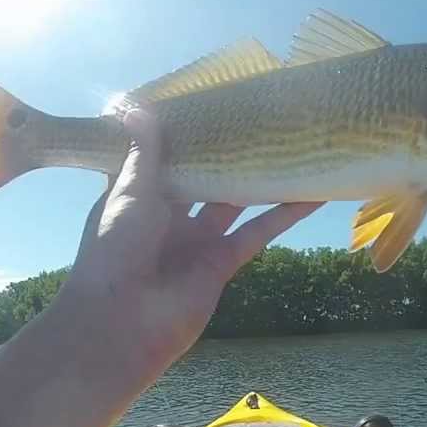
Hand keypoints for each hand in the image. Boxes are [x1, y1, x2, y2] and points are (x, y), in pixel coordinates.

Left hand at [53, 109, 322, 382]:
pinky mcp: (223, 262)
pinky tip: (312, 193)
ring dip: (263, 179)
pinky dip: (285, 215)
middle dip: (230, 154)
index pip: (168, 158)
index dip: (189, 135)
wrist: (122, 322)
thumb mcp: (127, 192)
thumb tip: (136, 105)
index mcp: (141, 196)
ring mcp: (199, 240)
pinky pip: (259, 232)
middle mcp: (171, 216)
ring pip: (238, 202)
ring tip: (295, 148)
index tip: (213, 105)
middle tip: (262, 117)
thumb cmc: (114, 251)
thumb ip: (143, 154)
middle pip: (208, 177)